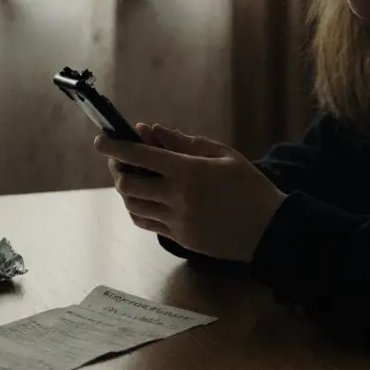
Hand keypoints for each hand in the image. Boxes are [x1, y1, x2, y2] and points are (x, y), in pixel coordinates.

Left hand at [93, 123, 286, 261]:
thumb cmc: (249, 186)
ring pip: (133, 206)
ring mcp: (176, 221)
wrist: (269, 229)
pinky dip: (138, 208)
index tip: (100, 139)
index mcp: (188, 172)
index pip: (140, 156)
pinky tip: (145, 198)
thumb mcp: (222, 154)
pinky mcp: (179, 238)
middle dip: (117, 169)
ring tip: (133, 178)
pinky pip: (146, 222)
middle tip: (119, 160)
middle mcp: (177, 197)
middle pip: (128, 184)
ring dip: (126, 190)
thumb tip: (152, 131)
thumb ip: (185, 142)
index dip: (115, 146)